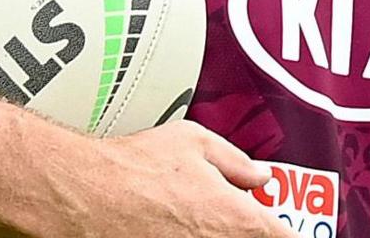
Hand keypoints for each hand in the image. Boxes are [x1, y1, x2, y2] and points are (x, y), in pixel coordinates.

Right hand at [59, 120, 286, 237]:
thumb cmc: (134, 168)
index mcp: (236, 217)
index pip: (282, 237)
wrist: (85, 196)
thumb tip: (259, 174)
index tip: (282, 229)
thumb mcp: (195, 142)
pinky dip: (187, 237)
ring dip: (215, 233)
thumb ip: (236, 161)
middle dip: (246, 230)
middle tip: (227, 215)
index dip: (283, 232)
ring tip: (192, 217)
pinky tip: (172, 226)